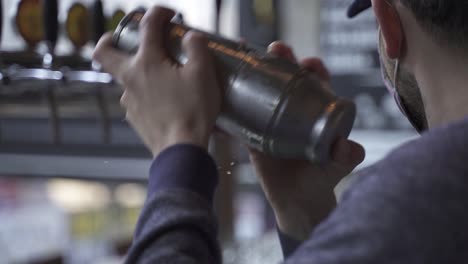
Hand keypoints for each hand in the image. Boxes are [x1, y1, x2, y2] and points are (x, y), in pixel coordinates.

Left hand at [93, 6, 220, 156]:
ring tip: (159, 76)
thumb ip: (197, 48)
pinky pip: (135, 99)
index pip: (148, 26)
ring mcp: (129, 100)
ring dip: (137, 71)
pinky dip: (144, 93)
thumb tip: (191, 37)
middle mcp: (131, 78)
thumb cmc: (193, 111)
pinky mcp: (134, 117)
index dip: (158, 13)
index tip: (168, 14)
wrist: (181, 149)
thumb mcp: (203, 74)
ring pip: (124, 79)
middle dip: (109, 40)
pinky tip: (163, 100)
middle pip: (104, 53)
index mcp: (147, 62)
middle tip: (120, 38)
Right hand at [250, 42, 364, 240]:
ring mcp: (273, 119)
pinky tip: (224, 86)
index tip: (309, 64)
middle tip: (277, 49)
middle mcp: (295, 110)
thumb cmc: (322, 180)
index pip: (318, 83)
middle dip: (284, 60)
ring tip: (247, 54)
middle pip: (289, 79)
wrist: (297, 202)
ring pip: (266, 89)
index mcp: (318, 112)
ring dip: (258, 71)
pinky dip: (235, 100)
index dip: (314, 69)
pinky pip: (244, 113)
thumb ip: (346, 157)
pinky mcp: (255, 132)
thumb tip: (347, 147)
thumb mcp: (337, 167)